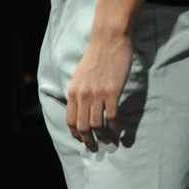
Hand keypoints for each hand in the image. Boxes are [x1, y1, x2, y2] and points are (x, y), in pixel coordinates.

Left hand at [66, 29, 132, 149]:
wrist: (108, 41)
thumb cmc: (96, 56)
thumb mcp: (80, 75)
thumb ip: (79, 91)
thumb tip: (81, 108)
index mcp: (73, 91)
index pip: (70, 120)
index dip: (76, 134)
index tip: (82, 140)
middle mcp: (82, 95)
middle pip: (83, 127)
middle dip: (89, 141)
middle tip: (95, 148)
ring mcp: (97, 94)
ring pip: (97, 125)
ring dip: (103, 137)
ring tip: (109, 141)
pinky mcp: (112, 92)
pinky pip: (112, 117)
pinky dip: (115, 128)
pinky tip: (118, 131)